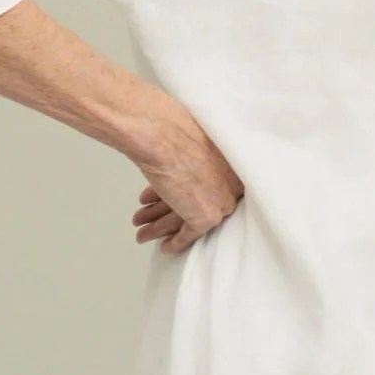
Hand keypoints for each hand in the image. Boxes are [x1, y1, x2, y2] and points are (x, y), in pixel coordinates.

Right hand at [130, 101, 243, 254]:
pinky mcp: (206, 217)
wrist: (161, 134)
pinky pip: (189, 236)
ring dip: (160, 226)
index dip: (182, 193)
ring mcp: (221, 201)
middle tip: (149, 216)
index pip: (208, 185)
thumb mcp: (191, 139)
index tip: (168, 199)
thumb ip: (194, 156)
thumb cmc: (170, 127)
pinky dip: (175, 242)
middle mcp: (232, 184)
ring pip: (186, 219)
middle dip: (167, 211)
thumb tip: (183, 166)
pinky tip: (165, 246)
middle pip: (196, 202)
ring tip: (141, 229)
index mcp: (232, 161)